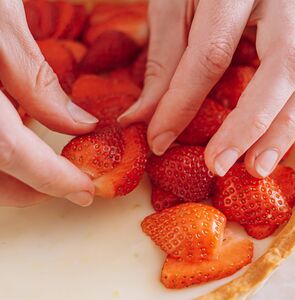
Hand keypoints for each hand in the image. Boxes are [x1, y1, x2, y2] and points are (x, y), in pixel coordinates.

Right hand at [0, 1, 97, 206]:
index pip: (11, 153)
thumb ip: (36, 80)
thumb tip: (79, 123)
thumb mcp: (0, 27)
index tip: (84, 190)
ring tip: (45, 155)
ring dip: (13, 171)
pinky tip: (13, 125)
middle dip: (32, 187)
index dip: (53, 178)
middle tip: (70, 180)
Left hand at [119, 0, 294, 177]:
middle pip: (284, 64)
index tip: (161, 140)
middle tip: (223, 165)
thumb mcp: (173, 6)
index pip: (213, 52)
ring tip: (261, 167)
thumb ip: (163, 61)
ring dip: (289, 129)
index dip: (185, 101)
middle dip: (254, 123)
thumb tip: (141, 121)